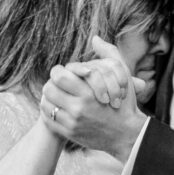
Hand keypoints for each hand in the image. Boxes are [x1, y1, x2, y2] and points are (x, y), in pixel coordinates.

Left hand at [41, 37, 146, 160]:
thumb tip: (95, 38)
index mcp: (89, 93)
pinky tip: (58, 108)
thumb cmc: (125, 104)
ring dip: (49, 98)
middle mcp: (78, 109)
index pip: (59, 76)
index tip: (64, 73)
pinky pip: (49, 120)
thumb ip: (109, 53)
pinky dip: (50, 113)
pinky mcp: (69, 134)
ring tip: (56, 95)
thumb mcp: (122, 76)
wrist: (127, 136)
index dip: (58, 72)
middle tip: (57, 84)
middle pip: (49, 89)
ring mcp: (72, 123)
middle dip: (51, 84)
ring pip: (46, 105)